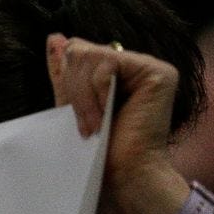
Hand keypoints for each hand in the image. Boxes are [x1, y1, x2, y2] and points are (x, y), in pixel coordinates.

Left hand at [47, 33, 192, 213]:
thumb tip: (55, 38)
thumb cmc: (97, 152)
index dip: (66, 81)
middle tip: (84, 126)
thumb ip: (66, 74)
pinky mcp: (159, 72)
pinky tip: (105, 115)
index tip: (69, 115)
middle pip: (82, 51)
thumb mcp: (72, 108)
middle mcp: (138, 66)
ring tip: (93, 125)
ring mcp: (151, 67)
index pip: (79, 53)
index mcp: (119, 73)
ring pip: (91, 55)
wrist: (123, 176)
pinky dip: (96, 91)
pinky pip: (108, 62)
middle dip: (73, 89)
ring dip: (83, 96)